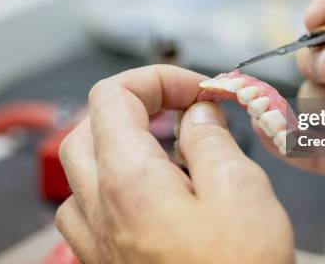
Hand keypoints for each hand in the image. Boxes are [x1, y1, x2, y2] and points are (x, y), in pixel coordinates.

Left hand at [55, 65, 293, 263]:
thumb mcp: (241, 191)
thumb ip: (210, 139)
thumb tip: (198, 112)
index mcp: (128, 180)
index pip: (113, 95)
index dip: (157, 79)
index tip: (195, 89)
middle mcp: (100, 209)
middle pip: (90, 125)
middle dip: (136, 105)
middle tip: (180, 109)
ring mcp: (96, 240)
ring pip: (83, 168)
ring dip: (121, 144)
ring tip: (168, 150)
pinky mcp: (105, 263)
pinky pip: (89, 208)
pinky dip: (116, 184)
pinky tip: (154, 195)